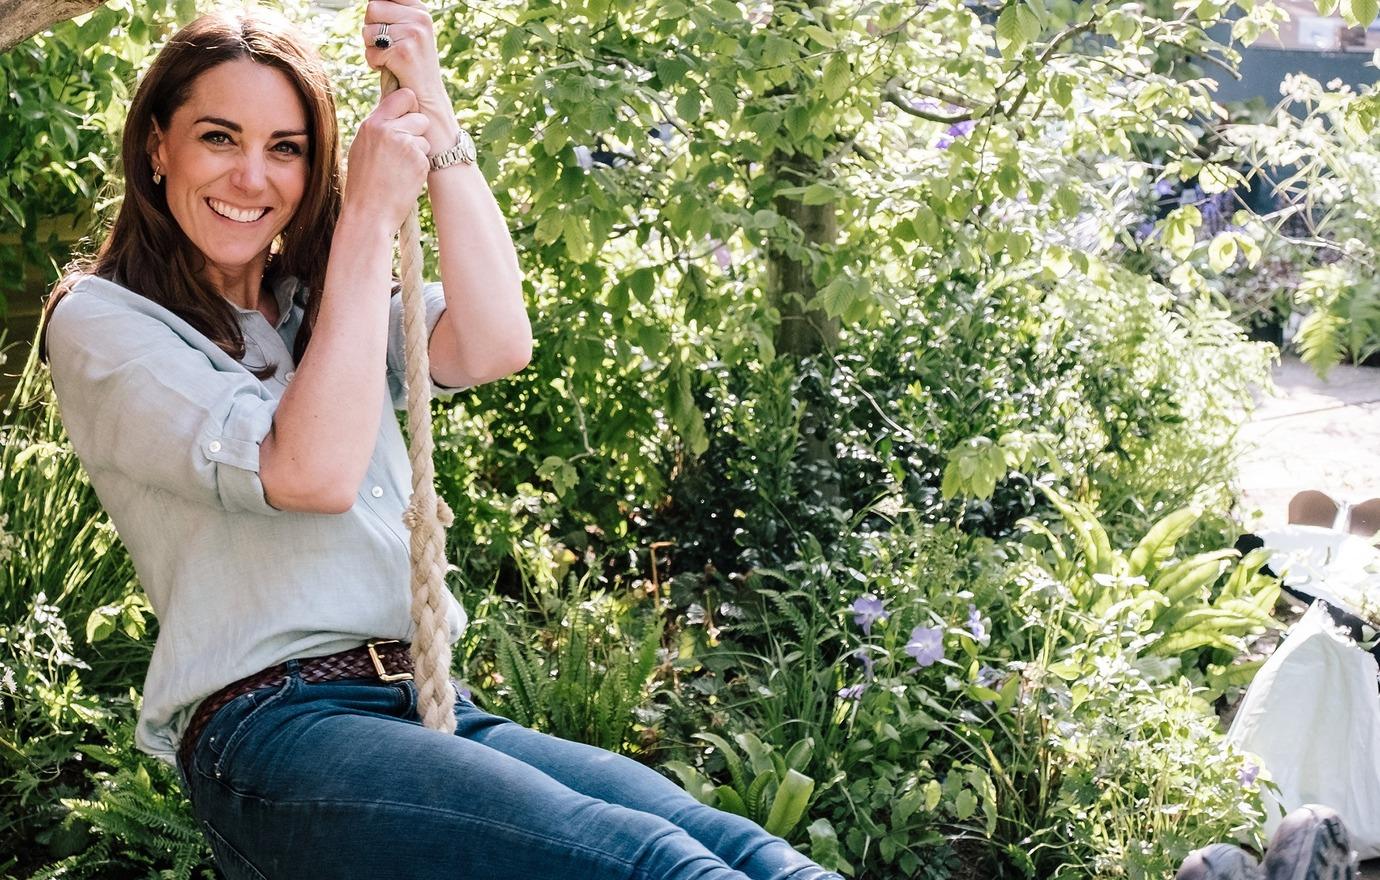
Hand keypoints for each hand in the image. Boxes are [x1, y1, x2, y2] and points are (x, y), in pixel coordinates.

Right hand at [342, 87, 431, 230]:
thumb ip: (379, 128)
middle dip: (417, 131)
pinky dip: (420, 167)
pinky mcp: (419, 162)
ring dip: (418, 151)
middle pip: (420, 117)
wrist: (368, 213)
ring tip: (399, 168)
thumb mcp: (362, 147)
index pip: (404, 96)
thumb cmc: (363, 183)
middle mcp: (390, 130)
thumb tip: (396, 111)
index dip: (410, 106)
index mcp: (373, 124)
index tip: (408, 116)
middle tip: (404, 150)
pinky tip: (404, 179)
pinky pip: (427, 157)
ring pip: (425, 138)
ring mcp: (406, 145)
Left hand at [362, 0, 459, 154]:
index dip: (377, 14)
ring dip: (372, 49)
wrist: (427, 99)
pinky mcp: (404, 52)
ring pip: (368, 31)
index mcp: (419, 10)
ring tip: (390, 59)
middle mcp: (420, 18)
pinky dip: (375, 64)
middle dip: (372, 30)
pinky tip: (392, 69)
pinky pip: (371, 52)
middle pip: (372, 8)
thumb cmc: (411, 67)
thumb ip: (392, 14)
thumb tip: (372, 5)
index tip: (386, 32)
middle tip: (387, 47)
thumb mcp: (406, 33)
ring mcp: (413, 34)